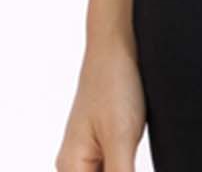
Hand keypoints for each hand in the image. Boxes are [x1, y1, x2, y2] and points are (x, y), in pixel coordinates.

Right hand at [55, 37, 145, 171]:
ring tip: (129, 153)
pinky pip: (110, 168)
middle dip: (119, 171)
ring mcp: (88, 152)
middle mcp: (74, 163)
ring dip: (121, 169)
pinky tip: (131, 159)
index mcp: (71, 166)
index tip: (124, 165)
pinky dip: (122, 168)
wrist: (118, 43)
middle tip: (128, 158)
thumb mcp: (121, 140)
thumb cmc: (115, 84)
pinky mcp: (104, 142)